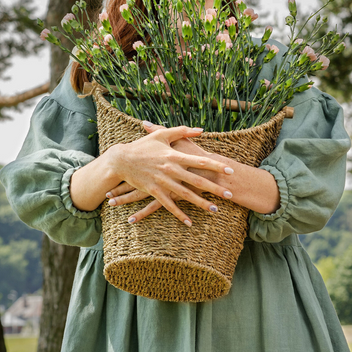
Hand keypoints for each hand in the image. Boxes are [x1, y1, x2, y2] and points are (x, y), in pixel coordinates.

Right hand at [101, 122, 235, 224]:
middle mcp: (171, 169)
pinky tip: (190, 222)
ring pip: (186, 195)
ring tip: (215, 209)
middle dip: (215, 188)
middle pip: (197, 180)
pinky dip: (179, 214)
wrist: (121, 160)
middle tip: (230, 194)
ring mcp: (163, 182)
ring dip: (201, 203)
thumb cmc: (142, 146)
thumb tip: (201, 129)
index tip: (230, 171)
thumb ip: (182, 131)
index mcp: (174, 155)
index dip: (216, 166)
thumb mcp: (161, 135)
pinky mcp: (154, 191)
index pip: (200, 161)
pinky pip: (169, 205)